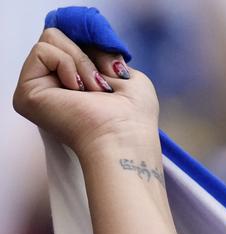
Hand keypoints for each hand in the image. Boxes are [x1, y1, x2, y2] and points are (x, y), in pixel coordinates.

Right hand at [12, 28, 157, 155]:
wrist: (125, 137)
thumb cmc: (133, 115)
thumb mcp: (125, 72)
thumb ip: (103, 52)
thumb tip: (87, 37)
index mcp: (74, 82)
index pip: (74, 43)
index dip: (93, 47)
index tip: (112, 68)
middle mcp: (52, 86)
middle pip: (60, 37)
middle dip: (87, 55)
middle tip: (102, 86)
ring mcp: (37, 89)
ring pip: (50, 39)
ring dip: (80, 61)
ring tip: (92, 90)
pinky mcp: (26, 92)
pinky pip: (42, 50)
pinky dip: (67, 64)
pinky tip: (77, 89)